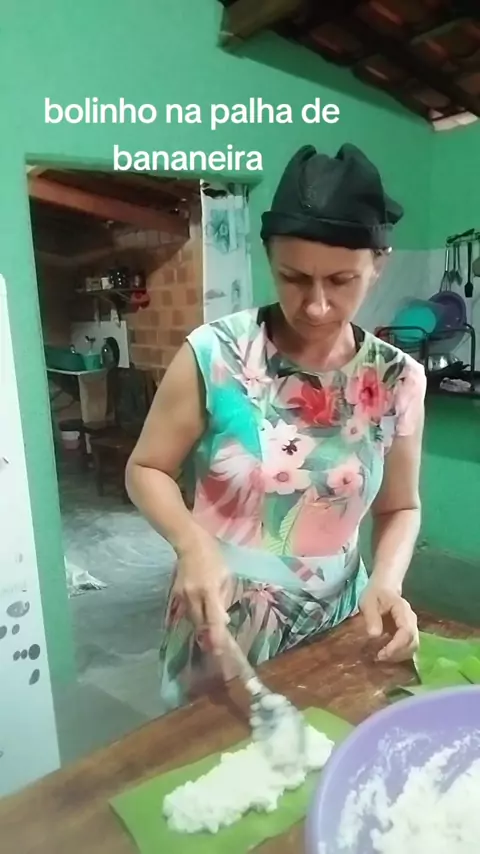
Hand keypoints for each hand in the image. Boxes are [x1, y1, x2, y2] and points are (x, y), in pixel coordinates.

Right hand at [173, 534, 229, 654]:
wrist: (190, 543)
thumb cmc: (213, 557)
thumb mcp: (226, 575)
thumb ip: (223, 598)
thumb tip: (222, 619)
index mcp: (209, 589)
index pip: (213, 618)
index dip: (216, 634)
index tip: (219, 649)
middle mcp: (193, 595)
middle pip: (199, 622)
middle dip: (207, 636)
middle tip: (216, 648)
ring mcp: (182, 595)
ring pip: (191, 618)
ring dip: (200, 626)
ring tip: (209, 636)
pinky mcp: (175, 593)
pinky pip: (185, 611)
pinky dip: (193, 616)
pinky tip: (199, 620)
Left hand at [359, 582, 418, 662]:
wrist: (383, 588)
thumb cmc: (375, 594)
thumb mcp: (368, 602)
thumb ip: (371, 617)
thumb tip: (374, 635)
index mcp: (403, 610)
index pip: (407, 631)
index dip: (396, 646)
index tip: (382, 654)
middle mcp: (412, 620)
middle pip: (412, 642)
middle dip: (397, 654)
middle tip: (379, 657)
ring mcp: (412, 627)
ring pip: (412, 647)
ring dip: (398, 656)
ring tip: (381, 657)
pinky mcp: (409, 634)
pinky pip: (409, 647)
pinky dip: (399, 654)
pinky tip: (386, 655)